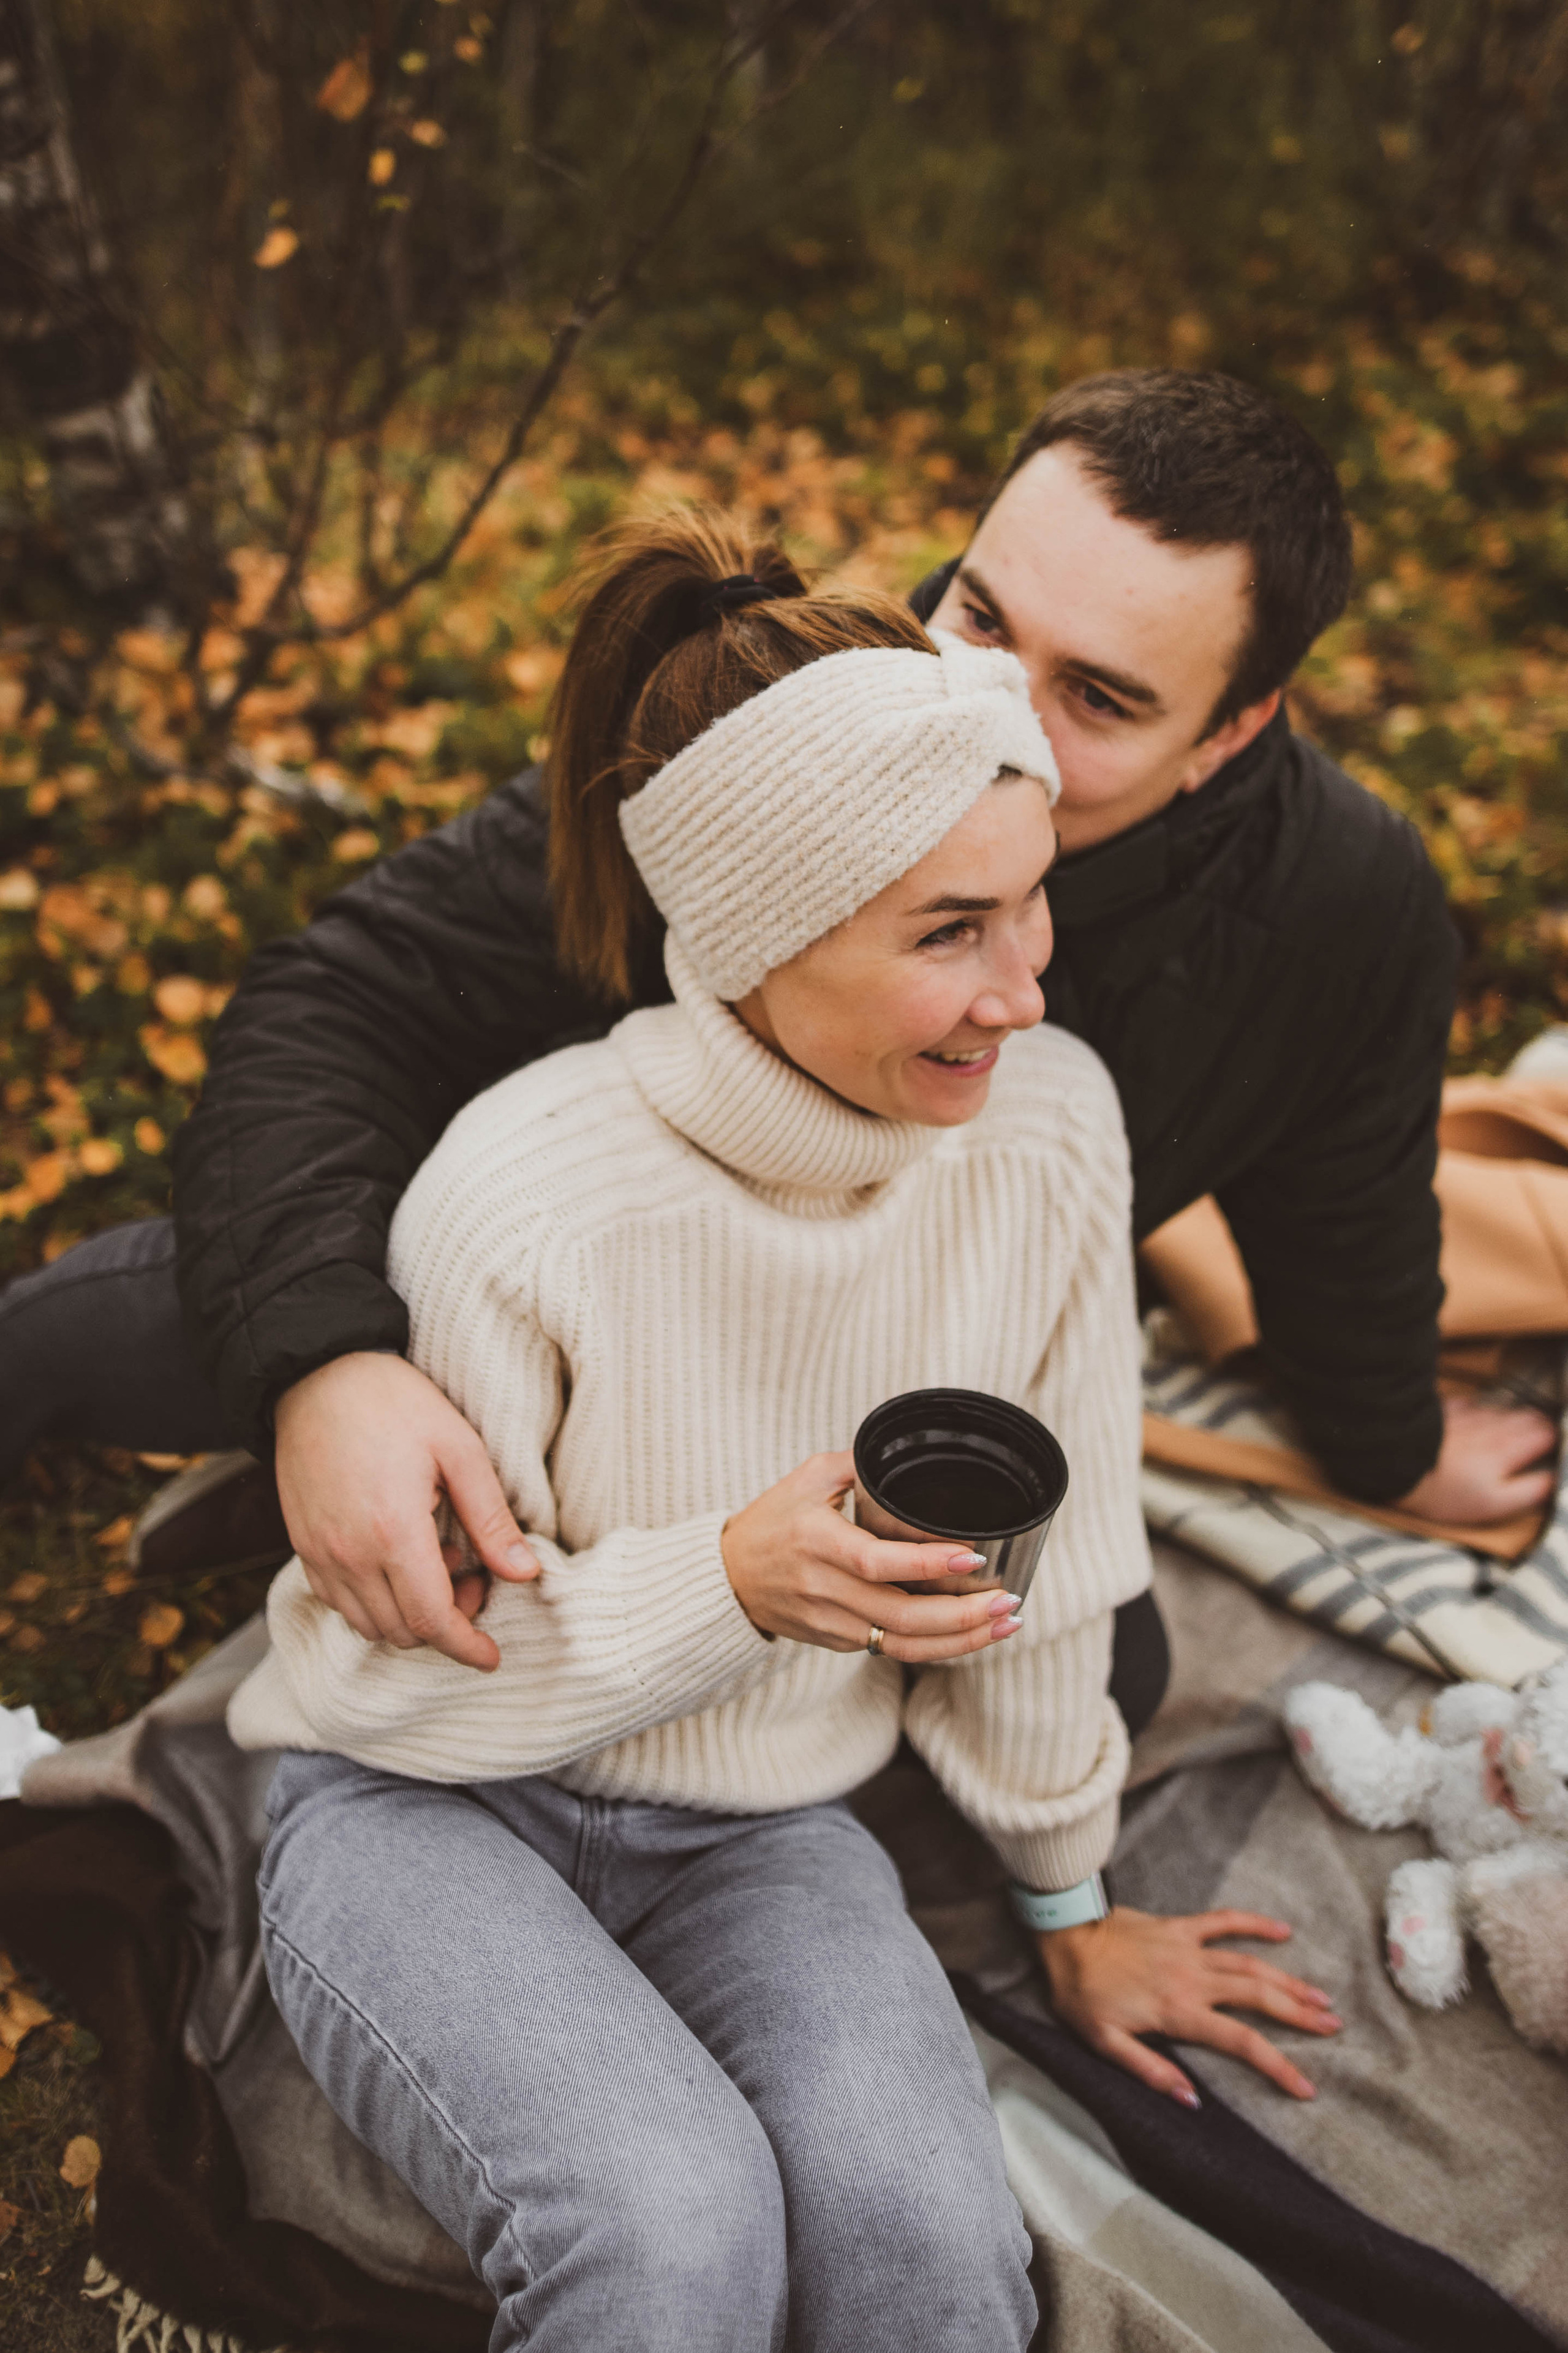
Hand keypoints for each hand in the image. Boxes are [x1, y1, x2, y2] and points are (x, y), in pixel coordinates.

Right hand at [274, 1353, 540, 1669]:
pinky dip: (373, 1603)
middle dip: (446, 1625)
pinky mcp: (302, 1545)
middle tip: (476, 1580)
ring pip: (367, 1624)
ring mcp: (318, 1552)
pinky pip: (338, 1602)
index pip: (431, 1619)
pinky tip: (399, 1560)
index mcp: (392, 1531)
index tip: (492, 1657)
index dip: (466, 1647)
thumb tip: (524, 1573)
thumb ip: (490, 1518)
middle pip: (401, 1631)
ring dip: (409, 1616)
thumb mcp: (459, 1449)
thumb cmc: (394, 1402)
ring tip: (440, 1563)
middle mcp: (348, 1554)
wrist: (316, 1374)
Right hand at [720, 1450, 1023, 1660]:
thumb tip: (912, 1454)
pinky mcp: (837, 1642)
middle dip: (963, 1615)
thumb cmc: (773, 1521)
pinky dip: (938, 1645)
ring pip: (904, 1643)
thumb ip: (858, 1465)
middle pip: (901, 1615)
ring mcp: (830, 1622)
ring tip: (1006, 1624)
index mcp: (816, 1542)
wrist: (727, 1579)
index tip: (972, 1555)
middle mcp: (822, 1588)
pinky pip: (894, 1650)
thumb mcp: (808, 1478)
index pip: (876, 1561)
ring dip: (962, 1639)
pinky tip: (973, 1632)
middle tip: (1009, 1601)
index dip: (927, 1563)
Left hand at [1039, 1906, 1340, 2104]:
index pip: (1241, 2043)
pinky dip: (1254, 1924)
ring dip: (1288, 1979)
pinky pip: (1223, 1922)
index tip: (1307, 2086)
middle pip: (1258, 1998)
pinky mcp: (1179, 1926)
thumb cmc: (1080, 1993)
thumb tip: (1192, 2101)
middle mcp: (1193, 1979)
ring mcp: (1189, 1949)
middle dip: (1299, 2014)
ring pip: (1250, 1964)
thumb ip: (1150, 2071)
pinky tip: (1282, 1930)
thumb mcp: (1104, 2043)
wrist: (1064, 1934)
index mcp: (1179, 2011)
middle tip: (1333, 2026)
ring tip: (1321, 1995)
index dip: (1278, 2066)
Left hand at [1397, 1393, 1555, 1523]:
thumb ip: (1529, 1490)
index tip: (1559, 1443)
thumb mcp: (1494, 1503)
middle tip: (1545, 1430)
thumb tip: (1554, 1479)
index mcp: (1508, 1450)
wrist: (1398, 1467)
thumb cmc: (1447, 1492)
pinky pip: (1472, 1403)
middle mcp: (1492, 1427)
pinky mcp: (1446, 1411)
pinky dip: (1483, 1409)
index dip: (1556, 1438)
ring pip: (1502, 1408)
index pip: (1544, 1434)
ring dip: (1514, 1414)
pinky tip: (1480, 1413)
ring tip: (1520, 1421)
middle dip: (1539, 1422)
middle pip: (1526, 1416)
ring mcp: (1468, 1416)